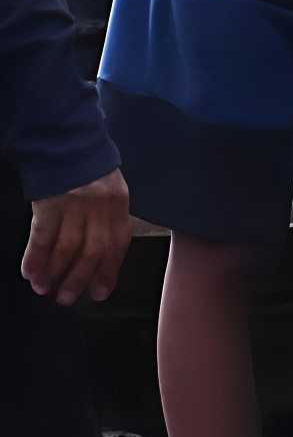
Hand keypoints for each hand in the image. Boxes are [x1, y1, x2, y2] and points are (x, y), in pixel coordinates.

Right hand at [24, 168, 132, 306]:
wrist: (67, 138)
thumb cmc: (89, 168)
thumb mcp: (111, 189)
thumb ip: (108, 218)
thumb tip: (101, 255)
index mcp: (118, 203)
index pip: (117, 244)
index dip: (108, 271)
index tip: (99, 293)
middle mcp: (99, 205)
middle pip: (92, 250)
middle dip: (79, 278)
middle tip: (66, 298)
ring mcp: (73, 203)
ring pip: (66, 247)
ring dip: (54, 271)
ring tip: (45, 290)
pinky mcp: (48, 201)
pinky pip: (42, 235)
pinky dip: (35, 256)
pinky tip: (30, 273)